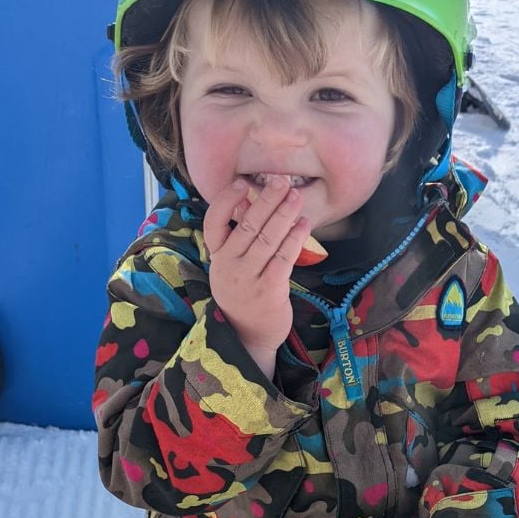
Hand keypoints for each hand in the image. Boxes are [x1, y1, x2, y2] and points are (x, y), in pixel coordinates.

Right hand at [203, 175, 311, 374]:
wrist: (249, 337)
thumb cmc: (244, 295)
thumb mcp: (232, 268)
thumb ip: (238, 239)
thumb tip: (250, 201)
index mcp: (217, 257)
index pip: (214, 222)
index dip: (227, 200)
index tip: (243, 183)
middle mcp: (229, 266)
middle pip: (248, 225)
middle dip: (267, 200)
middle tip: (282, 180)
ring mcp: (248, 279)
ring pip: (269, 238)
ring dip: (285, 214)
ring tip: (297, 196)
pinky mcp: (269, 290)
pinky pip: (284, 257)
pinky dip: (295, 238)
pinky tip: (304, 224)